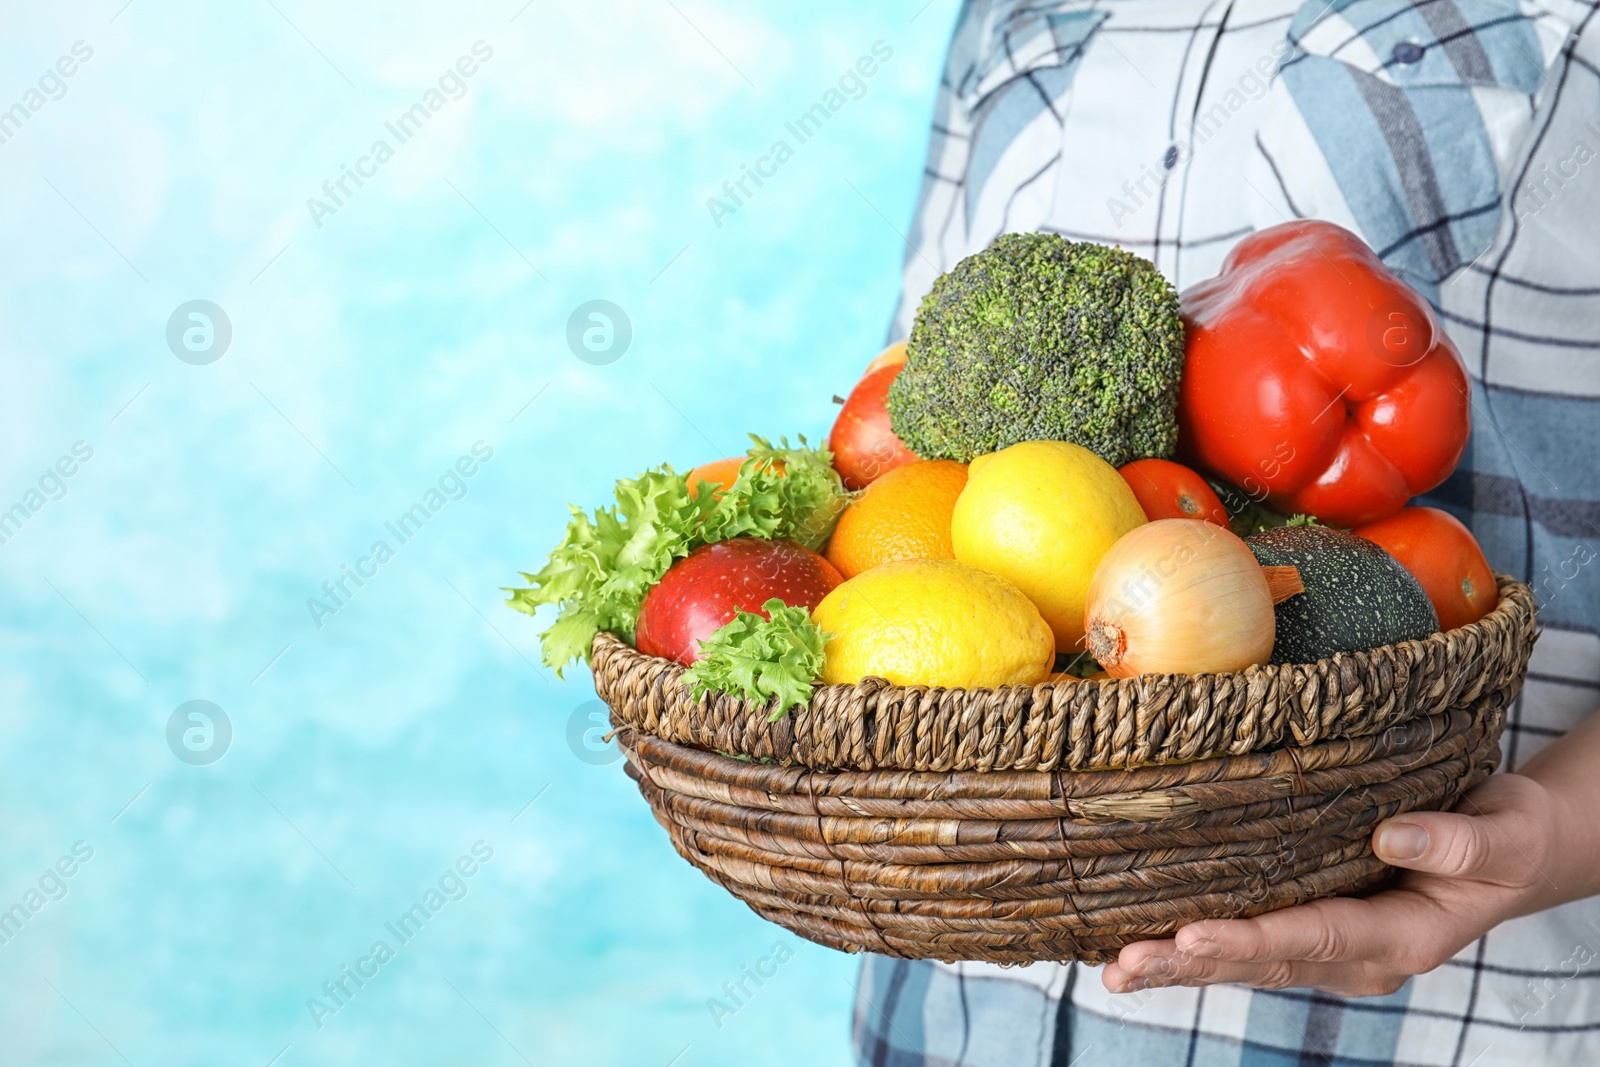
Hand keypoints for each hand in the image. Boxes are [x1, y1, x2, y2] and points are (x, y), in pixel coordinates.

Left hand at [1101, 773, 1562, 997]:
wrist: (1514, 849)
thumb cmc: (1509, 834)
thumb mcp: (1503, 833)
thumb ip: (1456, 843)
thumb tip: (1391, 835)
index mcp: (1404, 938)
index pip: (1314, 938)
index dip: (1250, 939)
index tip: (1191, 934)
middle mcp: (1359, 955)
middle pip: (1265, 962)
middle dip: (1192, 962)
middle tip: (1127, 960)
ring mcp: (1333, 950)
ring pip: (1248, 964)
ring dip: (1181, 967)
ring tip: (1115, 969)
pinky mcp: (1314, 931)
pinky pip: (1249, 948)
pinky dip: (1193, 952)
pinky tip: (1141, 953)